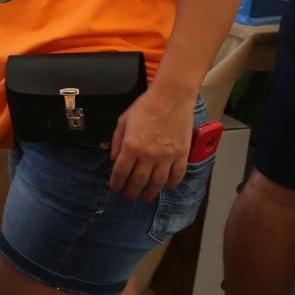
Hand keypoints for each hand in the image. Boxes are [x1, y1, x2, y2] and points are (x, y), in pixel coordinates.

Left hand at [108, 85, 193, 200]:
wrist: (171, 97)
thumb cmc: (145, 106)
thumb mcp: (123, 121)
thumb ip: (116, 141)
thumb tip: (113, 159)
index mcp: (131, 146)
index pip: (121, 171)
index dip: (117, 182)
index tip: (115, 188)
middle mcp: (148, 155)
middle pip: (139, 180)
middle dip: (132, 191)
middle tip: (129, 197)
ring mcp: (167, 156)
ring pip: (158, 181)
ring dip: (151, 192)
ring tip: (146, 197)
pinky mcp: (182, 154)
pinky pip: (177, 174)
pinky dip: (172, 183)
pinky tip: (167, 187)